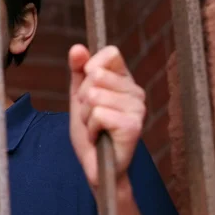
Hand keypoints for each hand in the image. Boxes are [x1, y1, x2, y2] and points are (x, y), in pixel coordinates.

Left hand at [68, 44, 145, 188]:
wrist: (96, 167)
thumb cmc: (91, 131)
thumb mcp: (79, 97)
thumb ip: (78, 71)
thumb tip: (77, 48)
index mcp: (125, 80)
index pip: (111, 53)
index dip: (91, 66)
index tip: (87, 86)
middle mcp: (136, 91)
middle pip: (95, 75)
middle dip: (83, 99)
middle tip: (92, 116)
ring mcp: (137, 109)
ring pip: (94, 95)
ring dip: (86, 117)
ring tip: (95, 128)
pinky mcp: (133, 126)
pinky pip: (98, 114)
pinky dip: (91, 128)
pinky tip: (100, 137)